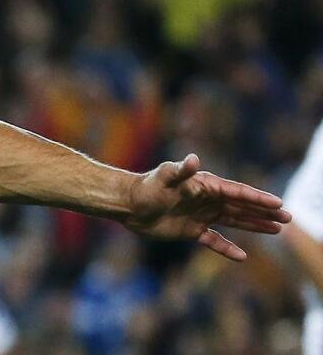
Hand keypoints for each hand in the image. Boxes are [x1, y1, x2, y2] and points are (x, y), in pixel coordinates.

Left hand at [124, 153, 290, 260]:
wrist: (128, 204)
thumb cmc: (146, 187)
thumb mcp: (164, 177)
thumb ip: (180, 170)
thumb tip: (194, 159)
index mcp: (205, 186)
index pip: (237, 192)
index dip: (258, 198)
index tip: (279, 203)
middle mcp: (206, 200)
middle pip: (241, 206)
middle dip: (264, 211)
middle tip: (288, 217)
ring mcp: (200, 215)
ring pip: (234, 221)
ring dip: (254, 225)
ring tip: (277, 229)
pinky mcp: (191, 230)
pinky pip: (214, 240)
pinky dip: (227, 248)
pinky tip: (242, 256)